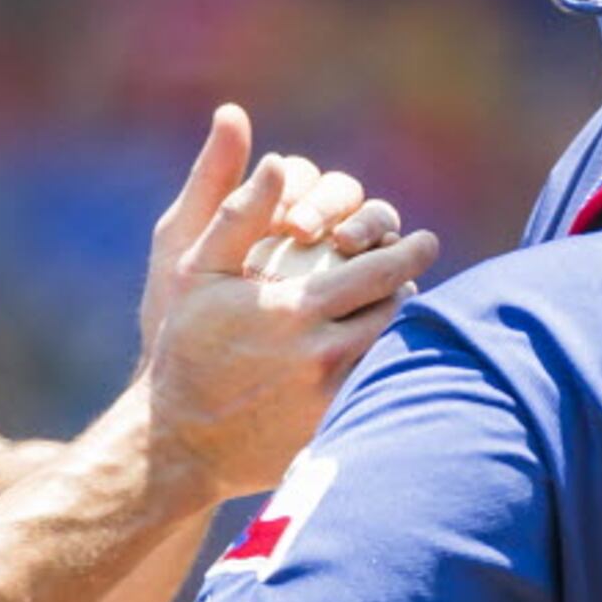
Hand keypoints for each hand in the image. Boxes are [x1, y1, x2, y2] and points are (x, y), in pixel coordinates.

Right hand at [137, 106, 438, 508]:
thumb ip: (239, 214)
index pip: (380, 271)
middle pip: (396, 311)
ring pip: (392, 352)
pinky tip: (379, 355)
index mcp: (298, 308)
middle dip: (408, 287)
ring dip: (401, 327)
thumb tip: (278, 162)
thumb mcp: (197, 272)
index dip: (408, 252)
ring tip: (397, 308)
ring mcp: (331, 398)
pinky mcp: (332, 430)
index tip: (424, 241)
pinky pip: (379, 390)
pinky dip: (388, 367)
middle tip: (412, 275)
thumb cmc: (184, 345)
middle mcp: (323, 354)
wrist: (177, 439)